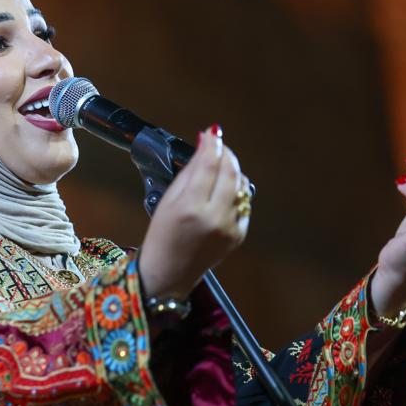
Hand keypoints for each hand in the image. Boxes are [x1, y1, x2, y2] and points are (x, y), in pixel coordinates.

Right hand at [138, 126, 249, 300]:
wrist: (169, 272)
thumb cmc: (161, 234)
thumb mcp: (168, 200)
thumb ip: (190, 171)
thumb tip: (206, 145)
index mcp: (191, 208)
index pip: (210, 166)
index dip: (213, 145)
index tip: (212, 132)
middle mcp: (215, 218)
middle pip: (230, 173)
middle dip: (226, 154)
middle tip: (218, 145)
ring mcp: (230, 228)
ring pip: (241, 187)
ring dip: (233, 171)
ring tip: (220, 165)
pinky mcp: (239, 235)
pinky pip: (244, 204)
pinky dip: (236, 191)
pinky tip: (224, 189)